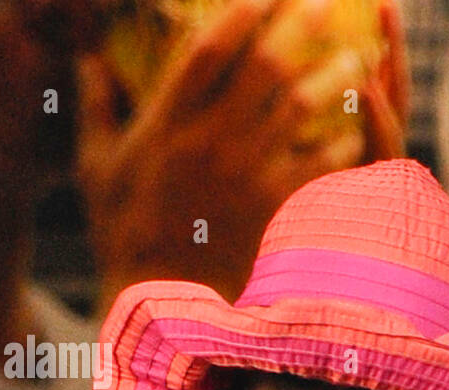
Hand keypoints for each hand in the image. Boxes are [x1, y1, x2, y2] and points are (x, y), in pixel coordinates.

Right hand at [77, 0, 407, 309]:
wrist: (158, 300)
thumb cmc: (122, 232)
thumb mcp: (96, 167)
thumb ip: (95, 107)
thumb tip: (89, 59)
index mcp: (166, 122)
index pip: (208, 48)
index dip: (240, 11)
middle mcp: (210, 140)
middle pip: (266, 66)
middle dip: (301, 26)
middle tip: (328, 4)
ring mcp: (246, 174)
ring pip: (302, 108)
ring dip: (333, 76)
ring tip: (357, 58)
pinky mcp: (274, 208)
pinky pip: (319, 164)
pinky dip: (342, 141)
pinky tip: (358, 127)